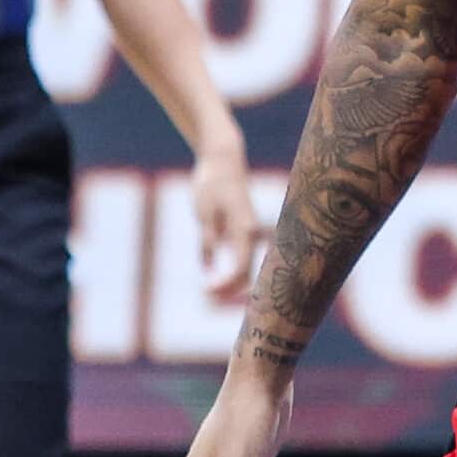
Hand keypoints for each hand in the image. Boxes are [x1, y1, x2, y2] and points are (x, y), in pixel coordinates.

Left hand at [192, 144, 257, 301]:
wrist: (223, 160)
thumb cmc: (212, 184)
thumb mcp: (204, 213)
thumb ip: (208, 241)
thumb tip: (208, 269)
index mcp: (244, 231)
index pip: (239, 269)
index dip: (225, 285)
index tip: (206, 291)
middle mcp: (251, 234)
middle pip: (246, 272)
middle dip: (229, 289)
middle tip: (207, 297)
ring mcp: (249, 232)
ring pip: (245, 266)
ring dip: (230, 282)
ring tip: (209, 292)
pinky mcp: (242, 229)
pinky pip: (241, 257)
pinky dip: (231, 270)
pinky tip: (216, 279)